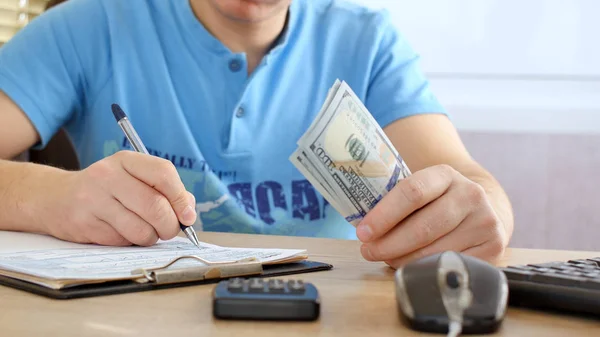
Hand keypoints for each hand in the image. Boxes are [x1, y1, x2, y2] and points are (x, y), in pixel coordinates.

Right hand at [43, 151, 196, 245]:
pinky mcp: (85, 224)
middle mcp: (108, 176)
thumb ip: (165, 191)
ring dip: (151, 237)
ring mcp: (94, 199)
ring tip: (145, 232)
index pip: (163, 173)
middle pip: (155, 206)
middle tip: (169, 230)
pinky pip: (122, 241)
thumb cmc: (108, 190)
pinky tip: (121, 232)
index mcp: (126, 160)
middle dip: (170, 225)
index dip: (181, 198)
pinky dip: (130, 242)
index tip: (187, 215)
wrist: (57, 198)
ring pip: (141, 229)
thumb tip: (189, 212)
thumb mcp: (134, 178)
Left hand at [356, 164, 507, 267]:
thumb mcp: (423, 190)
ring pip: (435, 251)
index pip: (412, 192)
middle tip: (368, 251)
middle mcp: (470, 195)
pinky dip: (426, 270)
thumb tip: (365, 229)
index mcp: (446, 174)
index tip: (363, 232)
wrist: (485, 207)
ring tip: (387, 258)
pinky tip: (413, 266)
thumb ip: (397, 202)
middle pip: (422, 227)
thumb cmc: (440, 201)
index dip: (384, 215)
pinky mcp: (494, 248)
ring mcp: (485, 222)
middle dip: (389, 244)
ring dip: (403, 260)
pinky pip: (451, 265)